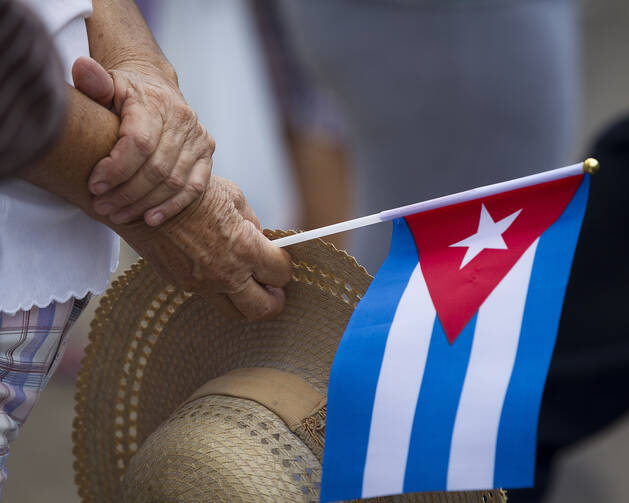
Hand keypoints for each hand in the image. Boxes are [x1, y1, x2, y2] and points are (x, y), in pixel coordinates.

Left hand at [72, 56, 213, 226]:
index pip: (139, 143)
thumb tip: (82, 68)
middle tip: (102, 207)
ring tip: (118, 215)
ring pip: (174, 182)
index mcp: (156, 102)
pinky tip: (151, 218)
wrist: (157, 88)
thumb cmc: (127, 92)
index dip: (116, 169)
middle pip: (156, 168)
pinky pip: (194, 188)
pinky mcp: (207, 156)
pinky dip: (173, 206)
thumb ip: (94, 82)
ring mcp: (199, 140)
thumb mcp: (107, 84)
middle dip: (126, 193)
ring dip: (144, 204)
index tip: (94, 185)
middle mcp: (183, 120)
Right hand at [116, 176, 292, 319]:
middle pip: (263, 309)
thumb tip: (262, 240)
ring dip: (247, 302)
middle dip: (275, 301)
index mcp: (245, 249)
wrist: (146, 198)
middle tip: (275, 291)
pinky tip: (220, 272)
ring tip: (249, 286)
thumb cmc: (193, 192)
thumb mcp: (233, 197)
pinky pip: (209, 297)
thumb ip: (253, 224)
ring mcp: (202, 284)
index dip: (285, 267)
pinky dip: (221, 290)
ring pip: (235, 312)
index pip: (280, 273)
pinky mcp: (181, 286)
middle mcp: (226, 274)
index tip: (282, 260)